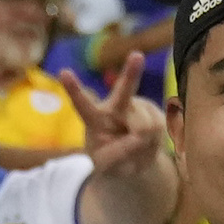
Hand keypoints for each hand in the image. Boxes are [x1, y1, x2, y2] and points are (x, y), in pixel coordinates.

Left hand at [58, 56, 163, 175]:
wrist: (134, 162)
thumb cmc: (113, 162)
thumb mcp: (107, 167)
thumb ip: (117, 155)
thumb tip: (138, 137)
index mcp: (94, 118)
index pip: (82, 104)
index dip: (73, 89)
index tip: (64, 72)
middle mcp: (115, 106)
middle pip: (124, 90)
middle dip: (132, 72)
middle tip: (137, 56)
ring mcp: (137, 107)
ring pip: (146, 125)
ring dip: (144, 142)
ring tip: (137, 147)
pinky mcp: (154, 111)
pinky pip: (159, 128)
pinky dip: (155, 142)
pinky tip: (148, 142)